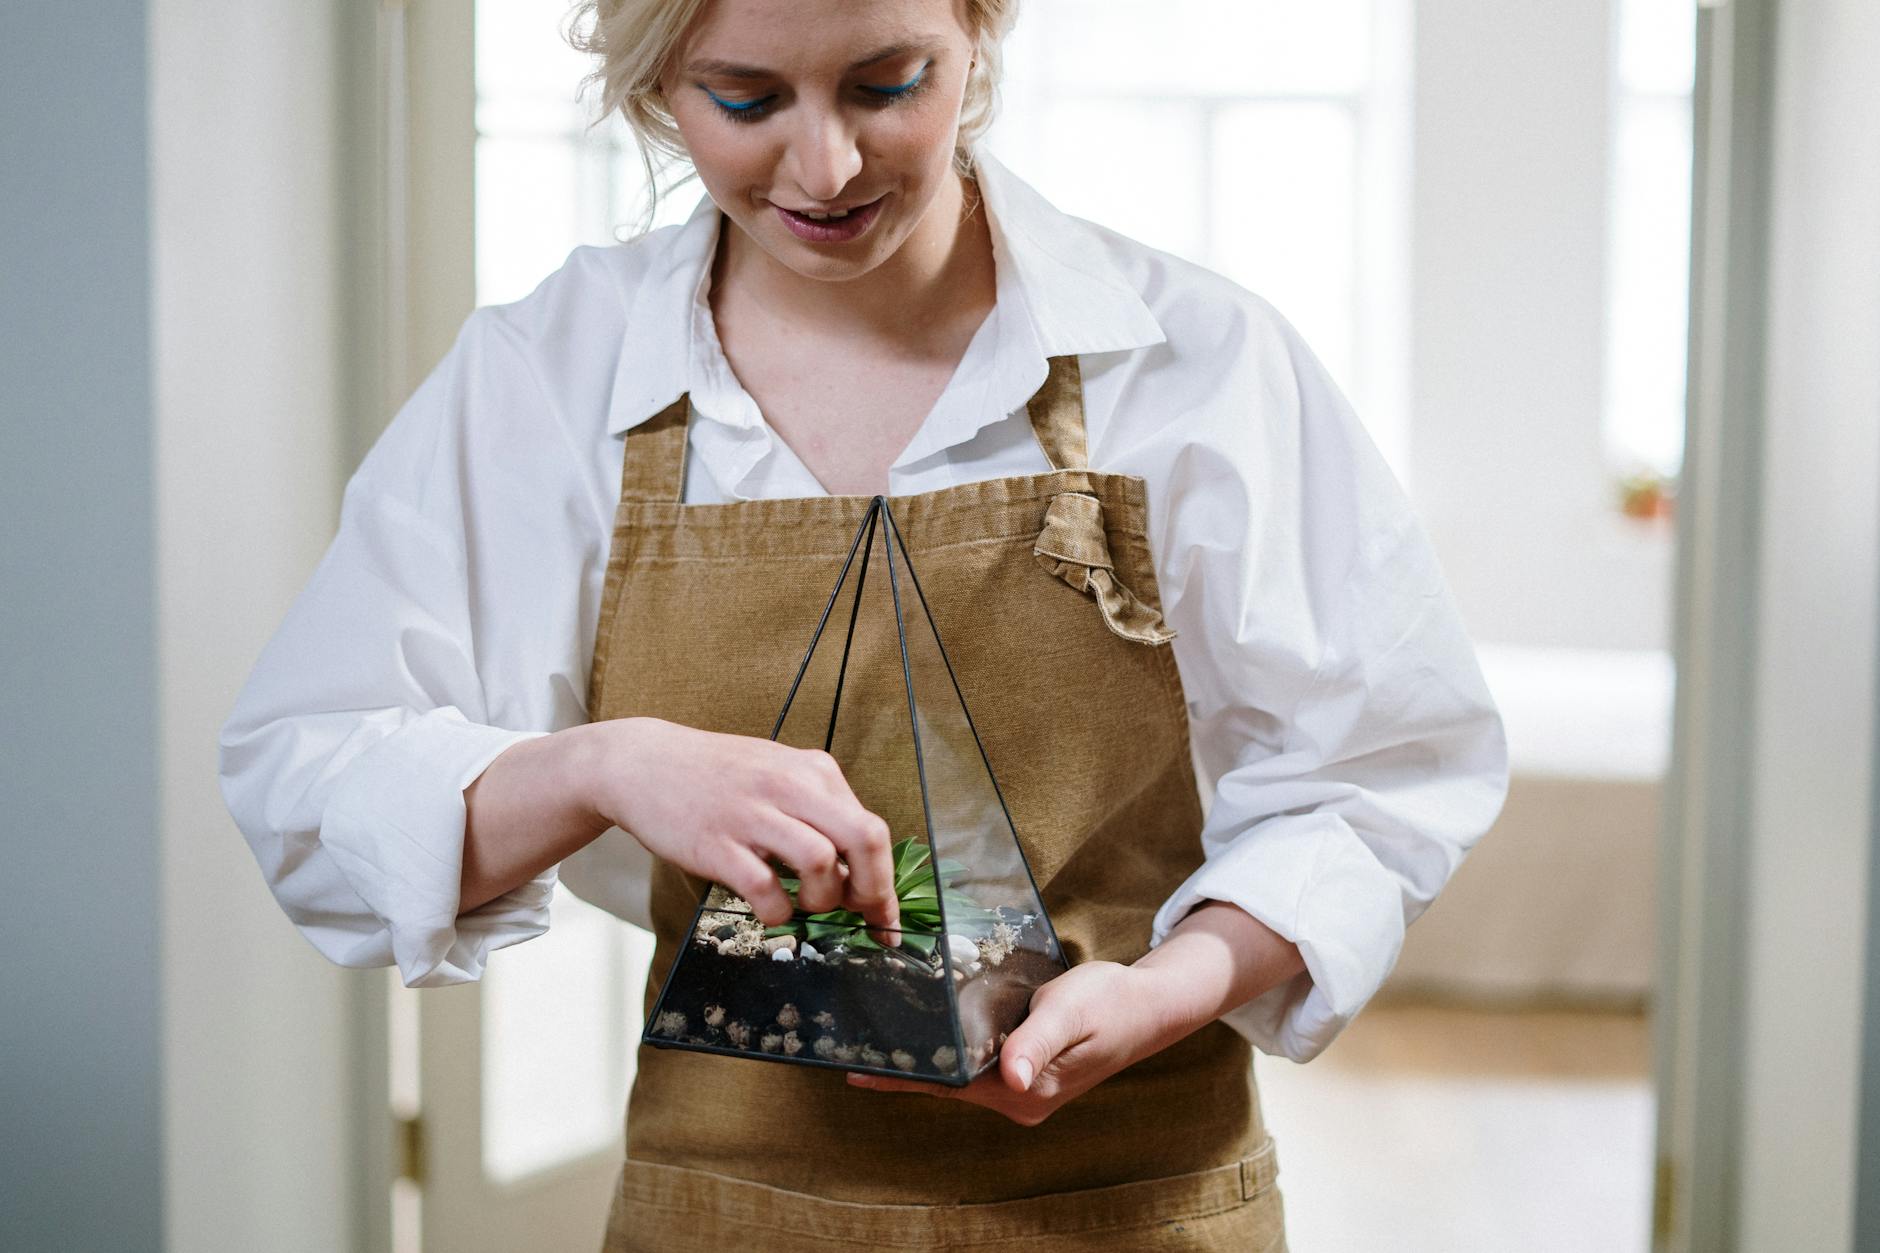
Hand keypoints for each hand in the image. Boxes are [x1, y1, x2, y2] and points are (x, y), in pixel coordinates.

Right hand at [583, 717, 899, 937]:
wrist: (643, 763)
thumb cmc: (719, 778)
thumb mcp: (779, 778)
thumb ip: (820, 817)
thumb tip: (859, 876)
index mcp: (813, 772)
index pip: (872, 829)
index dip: (885, 883)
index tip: (884, 918)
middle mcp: (790, 787)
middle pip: (864, 839)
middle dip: (871, 890)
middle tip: (854, 914)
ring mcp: (753, 814)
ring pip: (822, 862)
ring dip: (822, 900)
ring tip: (803, 903)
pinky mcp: (717, 844)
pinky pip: (766, 889)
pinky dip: (777, 910)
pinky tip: (768, 905)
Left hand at [844, 960, 1163, 1124]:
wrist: (1148, 1005)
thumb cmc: (1109, 1002)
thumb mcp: (1069, 1011)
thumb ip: (1037, 1042)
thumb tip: (1013, 1077)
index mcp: (1026, 1091)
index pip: (951, 1086)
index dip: (905, 1078)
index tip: (859, 1073)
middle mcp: (1021, 1100)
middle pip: (951, 1085)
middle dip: (908, 1068)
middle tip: (856, 1046)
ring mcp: (1024, 1090)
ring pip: (963, 1075)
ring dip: (929, 1059)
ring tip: (882, 1041)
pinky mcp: (1027, 1073)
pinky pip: (979, 1065)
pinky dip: (953, 1052)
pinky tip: (932, 1037)